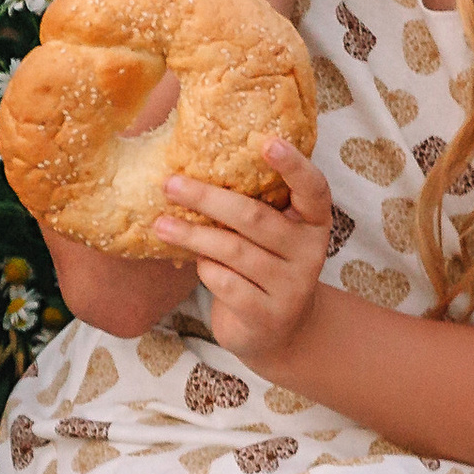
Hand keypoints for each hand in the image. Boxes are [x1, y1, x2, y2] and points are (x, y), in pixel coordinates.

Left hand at [154, 140, 332, 369]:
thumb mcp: (269, 235)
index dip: (293, 165)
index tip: (267, 141)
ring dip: (192, 235)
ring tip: (160, 223)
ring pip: (234, 251)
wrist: (279, 333)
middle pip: (255, 218)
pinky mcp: (267, 314)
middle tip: (170, 183)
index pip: (314, 188)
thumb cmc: (264, 267)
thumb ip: (252, 206)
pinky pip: (226, 283)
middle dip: (208, 199)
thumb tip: (192, 167)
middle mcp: (309, 252)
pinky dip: (205, 269)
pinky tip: (192, 262)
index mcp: (313, 222)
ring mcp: (291, 286)